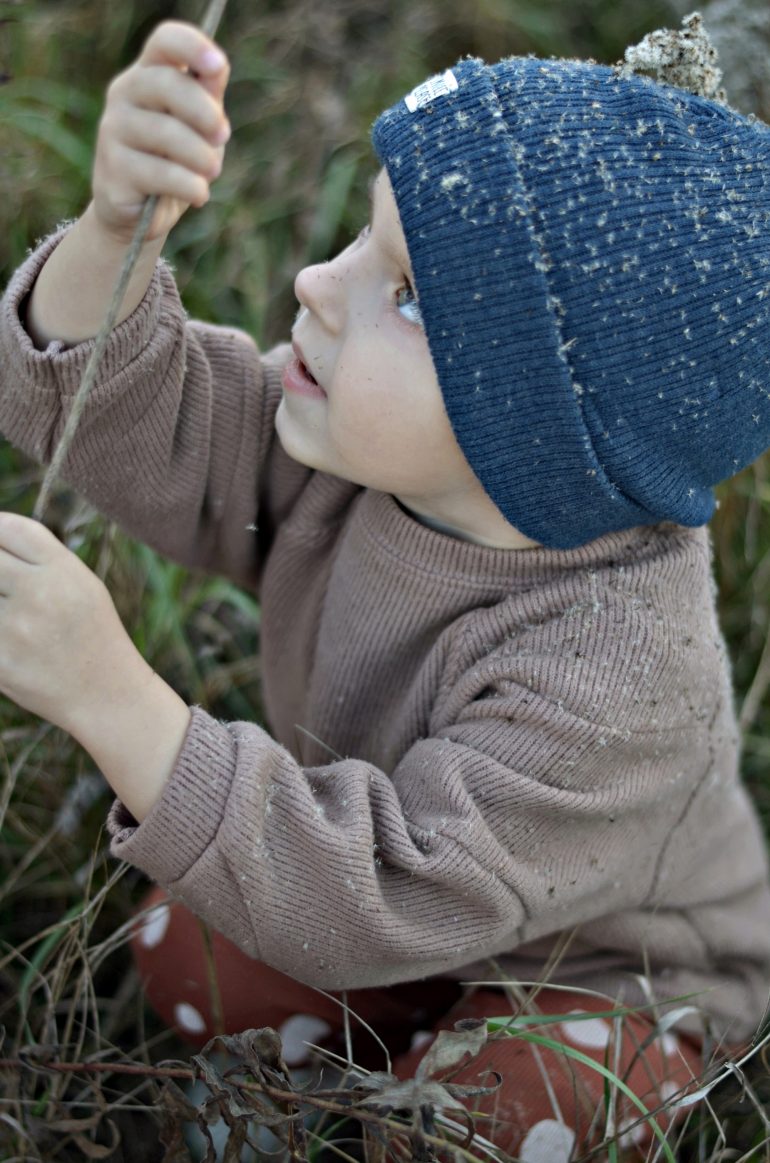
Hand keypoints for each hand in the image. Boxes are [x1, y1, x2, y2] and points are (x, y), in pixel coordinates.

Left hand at [0, 513, 190, 820]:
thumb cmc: (91, 635)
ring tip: (20, 621)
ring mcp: (16, 630)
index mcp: (64, 571)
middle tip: (6, 591)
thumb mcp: (82, 586)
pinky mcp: (0, 663)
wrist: (108, 696)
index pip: (10, 529)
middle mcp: (40, 594)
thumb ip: (40, 560)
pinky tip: (18, 644)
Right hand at [92, 20, 230, 243]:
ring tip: (211, 172)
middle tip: (223, 136)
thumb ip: (208, 99)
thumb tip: (216, 70)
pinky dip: (190, 186)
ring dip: (201, 156)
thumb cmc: (176, 162)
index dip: (192, 46)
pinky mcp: (112, 170)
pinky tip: (198, 194)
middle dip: (204, 112)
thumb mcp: (200, 129)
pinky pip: (160, 174)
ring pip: (165, 133)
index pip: (165, 42)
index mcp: (148, 74)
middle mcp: (124, 94)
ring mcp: (113, 130)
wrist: (140, 214)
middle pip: (167, 84)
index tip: (218, 66)